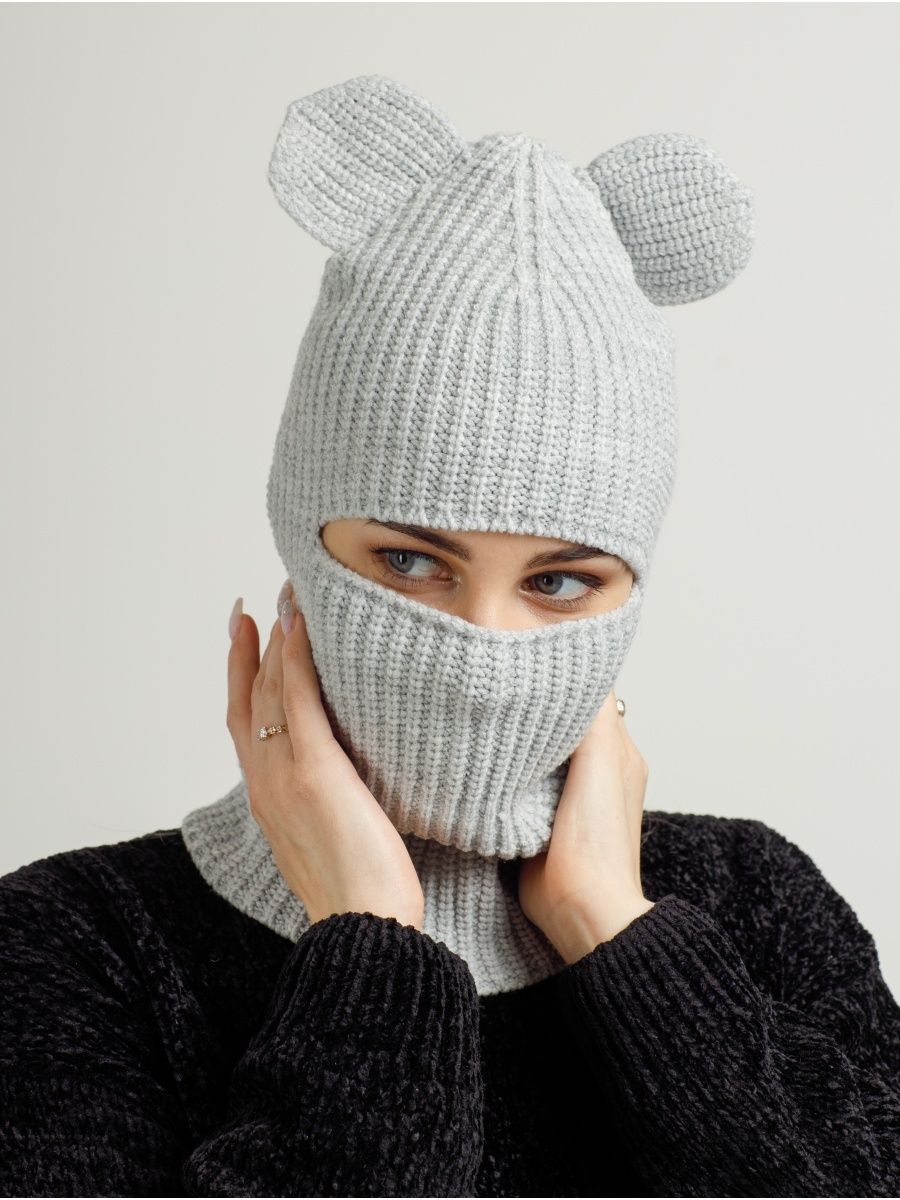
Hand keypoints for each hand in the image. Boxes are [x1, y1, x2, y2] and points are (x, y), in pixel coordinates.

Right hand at [226, 580, 424, 929]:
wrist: (364, 929)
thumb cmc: (361, 895)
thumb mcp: (331, 840)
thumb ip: (325, 803)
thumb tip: (346, 781)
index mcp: (266, 797)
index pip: (242, 721)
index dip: (237, 673)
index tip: (243, 632)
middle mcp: (263, 781)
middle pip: (249, 696)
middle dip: (254, 645)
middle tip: (264, 601)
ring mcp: (283, 775)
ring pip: (267, 690)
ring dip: (276, 638)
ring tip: (286, 597)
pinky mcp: (313, 771)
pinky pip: (297, 701)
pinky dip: (294, 659)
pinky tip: (300, 627)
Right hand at [517, 689, 654, 963]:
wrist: (580, 910)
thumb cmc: (598, 844)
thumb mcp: (603, 762)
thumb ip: (595, 715)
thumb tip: (585, 670)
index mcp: (618, 753)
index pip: (592, 697)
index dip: (566, 679)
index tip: (534, 662)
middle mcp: (596, 771)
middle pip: (563, 722)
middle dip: (537, 707)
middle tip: (504, 688)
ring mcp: (568, 797)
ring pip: (540, 750)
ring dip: (520, 741)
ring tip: (491, 720)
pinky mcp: (540, 819)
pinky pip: (522, 781)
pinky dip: (509, 771)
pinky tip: (490, 764)